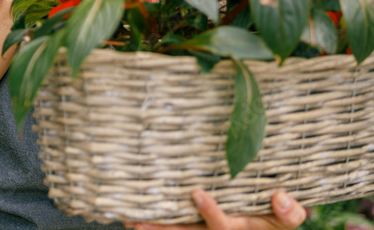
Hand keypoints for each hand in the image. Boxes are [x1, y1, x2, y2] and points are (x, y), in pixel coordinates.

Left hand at [131, 190, 307, 229]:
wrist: (266, 217)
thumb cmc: (275, 216)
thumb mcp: (287, 219)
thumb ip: (288, 213)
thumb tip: (280, 197)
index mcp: (238, 229)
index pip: (222, 226)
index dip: (210, 212)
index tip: (197, 193)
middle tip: (140, 224)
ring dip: (153, 229)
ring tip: (129, 222)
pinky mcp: (194, 226)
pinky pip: (173, 227)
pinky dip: (154, 223)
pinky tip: (132, 218)